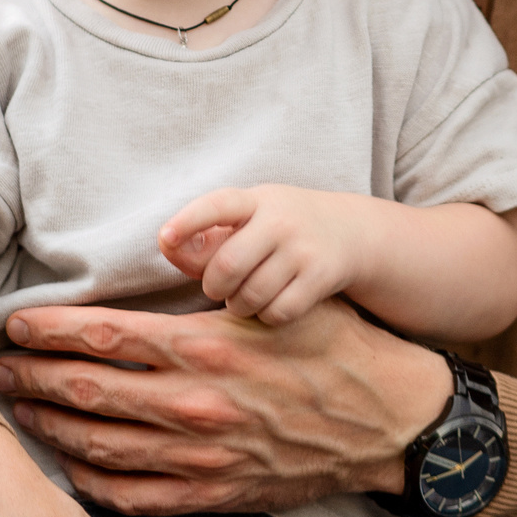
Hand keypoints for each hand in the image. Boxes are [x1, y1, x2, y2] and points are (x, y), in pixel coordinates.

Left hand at [0, 296, 450, 514]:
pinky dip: (90, 483)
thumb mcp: (280, 297)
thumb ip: (217, 285)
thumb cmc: (338, 346)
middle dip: (30, 379)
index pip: (100, 335)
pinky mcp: (214, 494)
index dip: (46, 330)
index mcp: (207, 345)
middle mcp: (195, 403)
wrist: (394, 422)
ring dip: (48, 428)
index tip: (12, 324)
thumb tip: (165, 259)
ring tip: (19, 412)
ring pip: (97, 446)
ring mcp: (201, 456)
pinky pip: (131, 496)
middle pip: (84, 392)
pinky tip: (69, 466)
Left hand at [157, 184, 370, 323]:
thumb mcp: (250, 218)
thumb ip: (208, 237)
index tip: (166, 236)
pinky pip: (277, 312)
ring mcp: (303, 249)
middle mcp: (281, 220)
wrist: (350, 231)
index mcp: (256, 200)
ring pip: (250, 295)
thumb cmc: (280, 228)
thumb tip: (168, 247)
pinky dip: (266, 315)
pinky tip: (271, 303)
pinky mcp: (321, 277)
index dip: (189, 221)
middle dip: (214, 286)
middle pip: (227, 265)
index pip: (218, 205)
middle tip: (219, 288)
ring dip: (239, 305)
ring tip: (245, 295)